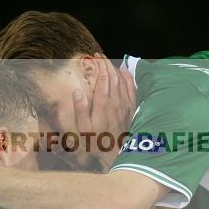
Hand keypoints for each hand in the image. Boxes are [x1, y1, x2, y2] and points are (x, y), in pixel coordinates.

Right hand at [73, 54, 136, 168]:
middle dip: (106, 63)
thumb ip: (81, 109)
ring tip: (107, 61)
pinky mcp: (131, 108)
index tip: (94, 58)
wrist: (117, 152)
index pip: (103, 79)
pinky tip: (124, 71)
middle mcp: (116, 101)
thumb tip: (77, 91)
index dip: (99, 66)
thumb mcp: (84, 129)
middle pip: (113, 76)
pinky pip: (131, 88)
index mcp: (103, 104)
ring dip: (114, 68)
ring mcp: (125, 104)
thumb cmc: (97, 141)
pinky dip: (127, 77)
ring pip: (122, 80)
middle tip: (99, 56)